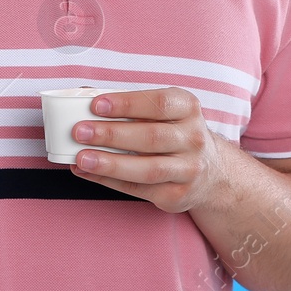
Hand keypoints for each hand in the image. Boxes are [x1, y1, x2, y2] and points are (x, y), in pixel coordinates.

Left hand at [68, 87, 226, 213]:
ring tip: (81, 158)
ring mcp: (188, 169)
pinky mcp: (176, 195)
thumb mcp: (164, 113)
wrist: (211, 172)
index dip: (127, 103)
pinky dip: (109, 181)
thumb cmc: (175, 134)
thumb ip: (130, 104)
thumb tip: (84, 95)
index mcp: (188, 109)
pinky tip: (89, 172)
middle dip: (112, 134)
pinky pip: (139, 189)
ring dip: (110, 163)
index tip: (96, 104)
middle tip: (80, 131)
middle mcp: (193, 138)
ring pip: (147, 168)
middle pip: (151, 136)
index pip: (159, 103)